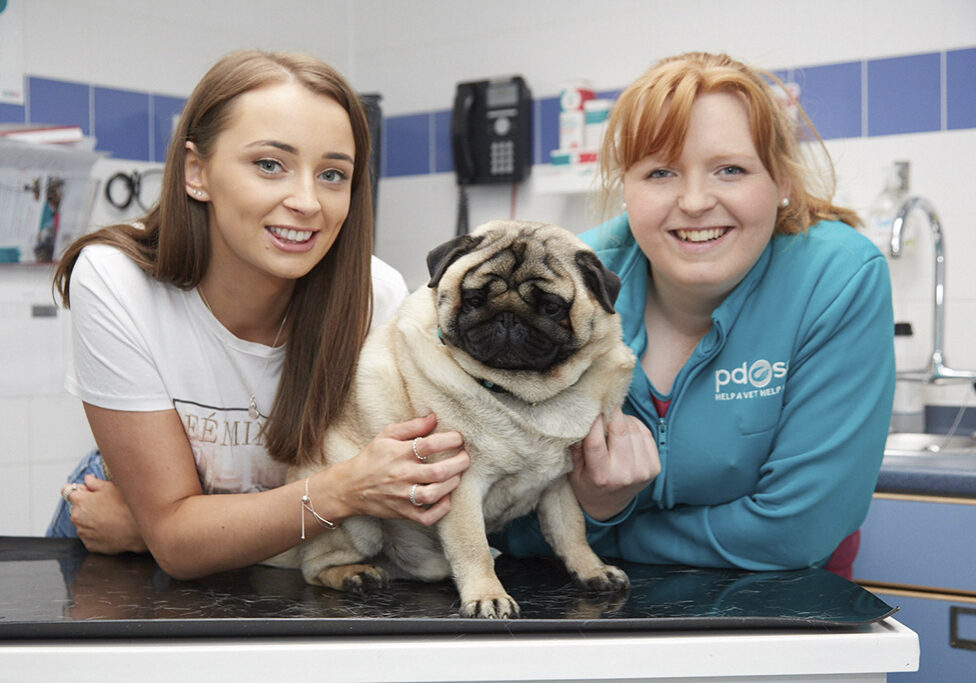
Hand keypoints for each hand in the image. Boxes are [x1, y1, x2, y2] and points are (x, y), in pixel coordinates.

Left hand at [65, 475, 147, 553]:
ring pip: (82, 523)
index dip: (78, 490)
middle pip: (76, 508)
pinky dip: (96, 533)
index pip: (67, 491)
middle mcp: (76, 517)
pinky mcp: (88, 544)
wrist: (135, 530)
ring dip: (91, 520)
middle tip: (104, 506)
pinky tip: (109, 529)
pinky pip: (89, 536)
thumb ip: (95, 483)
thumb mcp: (112, 488)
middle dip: (86, 506)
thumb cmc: (125, 507)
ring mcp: (82, 532)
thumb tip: (88, 480)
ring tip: (109, 519)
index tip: (86, 492)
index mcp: (80, 500)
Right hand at [326, 413, 469, 525]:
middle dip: (459, 463)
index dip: (450, 440)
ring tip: (457, 475)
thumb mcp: (387, 435)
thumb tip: (434, 417)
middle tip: (465, 457)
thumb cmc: (372, 457)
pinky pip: (426, 517)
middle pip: (437, 471)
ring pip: (433, 494)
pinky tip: (445, 498)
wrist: (349, 487)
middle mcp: (402, 475)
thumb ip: (412, 426)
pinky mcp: (403, 513)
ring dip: (451, 484)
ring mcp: (402, 496)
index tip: (459, 438)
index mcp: (399, 453)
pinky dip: (440, 510)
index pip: (429, 445)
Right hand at [569, 407, 660, 521]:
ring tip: (613, 419)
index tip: (591, 403)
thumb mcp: (574, 470)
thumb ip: (577, 446)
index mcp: (601, 476)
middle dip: (611, 412)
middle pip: (620, 430)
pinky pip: (646, 434)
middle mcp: (624, 474)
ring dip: (623, 418)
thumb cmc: (587, 484)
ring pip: (634, 428)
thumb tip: (579, 418)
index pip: (596, 440)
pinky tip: (625, 427)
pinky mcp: (654, 468)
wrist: (610, 506)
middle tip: (605, 403)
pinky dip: (635, 425)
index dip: (594, 418)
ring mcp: (643, 471)